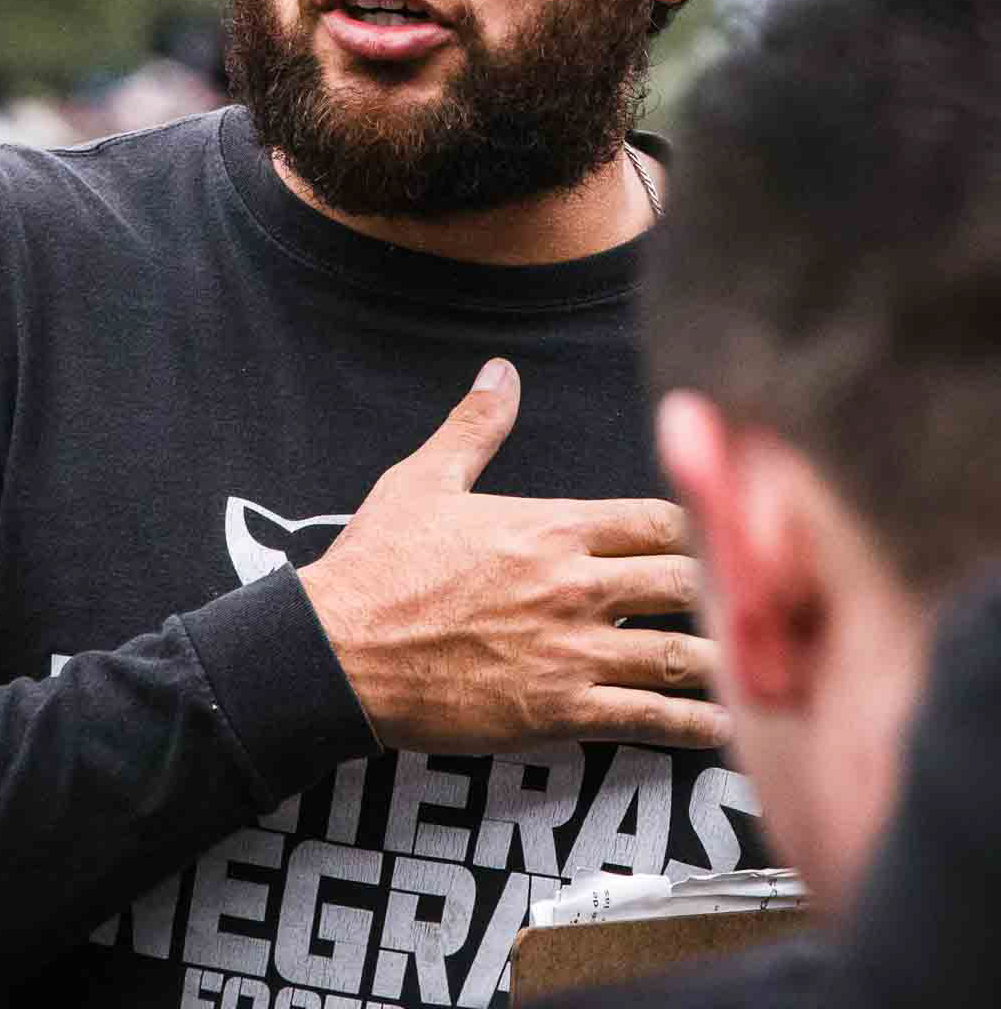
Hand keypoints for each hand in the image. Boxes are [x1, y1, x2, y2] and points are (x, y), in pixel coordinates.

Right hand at [297, 359, 729, 754]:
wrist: (339, 653)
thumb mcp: (424, 479)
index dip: (702, 523)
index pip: (658, 517)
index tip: (726, 531)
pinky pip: (648, 719)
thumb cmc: (379, 566)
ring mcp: (573, 653)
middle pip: (687, 581)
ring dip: (726, 657)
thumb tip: (501, 372)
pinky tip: (726, 727)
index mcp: (551, 526)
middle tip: (758, 597)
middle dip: (728, 588)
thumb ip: (476, 426)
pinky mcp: (559, 712)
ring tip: (762, 661)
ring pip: (681, 654)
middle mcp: (575, 586)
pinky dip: (695, 724)